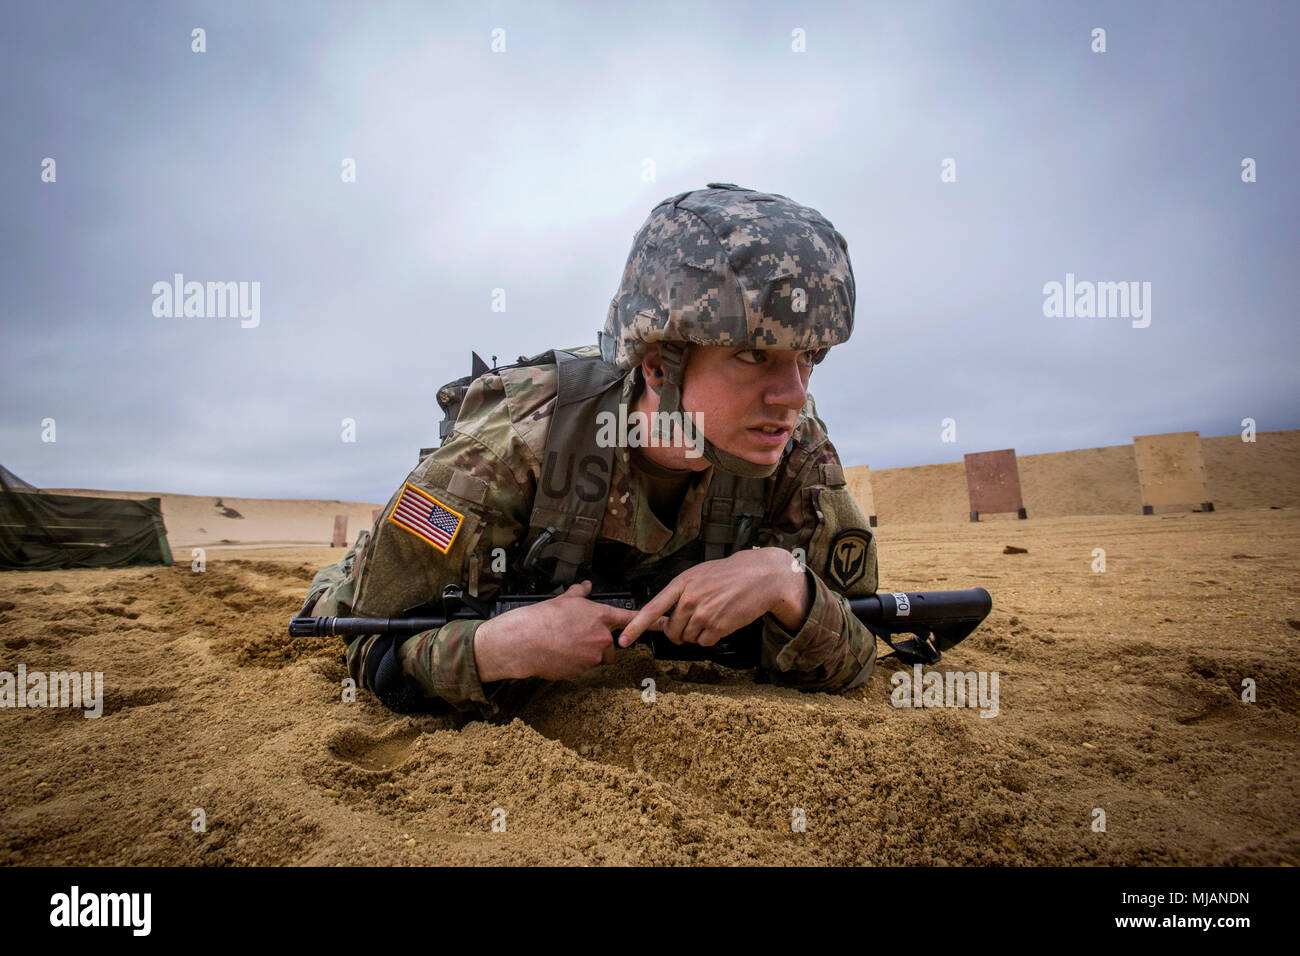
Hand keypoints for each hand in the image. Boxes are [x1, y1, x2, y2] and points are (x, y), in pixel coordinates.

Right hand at [474, 580, 666, 681]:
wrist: (524, 641)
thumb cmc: (542, 618)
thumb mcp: (564, 599)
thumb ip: (580, 593)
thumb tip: (587, 586)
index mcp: (600, 616)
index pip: (629, 618)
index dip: (645, 621)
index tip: (660, 622)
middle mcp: (601, 638)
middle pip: (611, 645)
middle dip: (600, 644)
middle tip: (579, 637)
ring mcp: (592, 657)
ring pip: (598, 658)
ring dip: (589, 655)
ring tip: (566, 646)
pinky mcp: (581, 672)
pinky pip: (584, 668)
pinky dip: (575, 664)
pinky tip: (559, 655)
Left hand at [617, 548, 811, 649]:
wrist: (761, 576)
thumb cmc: (730, 574)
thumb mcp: (700, 574)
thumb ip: (681, 593)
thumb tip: (664, 616)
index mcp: (682, 583)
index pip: (653, 608)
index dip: (636, 626)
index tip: (624, 639)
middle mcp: (690, 599)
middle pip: (672, 630)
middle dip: (679, 632)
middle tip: (693, 622)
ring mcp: (704, 613)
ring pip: (688, 638)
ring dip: (698, 634)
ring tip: (713, 616)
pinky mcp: (719, 626)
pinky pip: (704, 642)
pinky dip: (711, 638)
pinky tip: (722, 622)